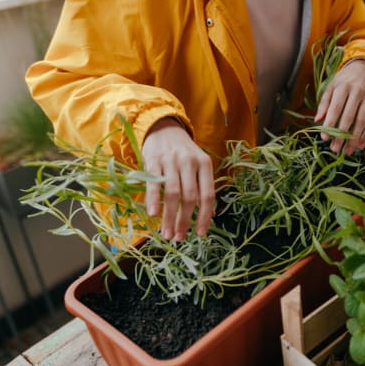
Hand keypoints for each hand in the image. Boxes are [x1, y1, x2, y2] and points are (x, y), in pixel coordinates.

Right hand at [141, 118, 214, 240]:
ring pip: (172, 194)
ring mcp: (171, 161)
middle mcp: (190, 162)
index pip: (207, 195)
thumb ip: (203, 188)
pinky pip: (154, 184)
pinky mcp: (153, 161)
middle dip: (184, 221)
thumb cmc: (183, 152)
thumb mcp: (198, 165)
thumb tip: (211, 215)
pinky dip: (153, 201)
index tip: (200, 234)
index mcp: (205, 164)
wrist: (164, 127)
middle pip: (189, 197)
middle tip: (179, 238)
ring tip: (167, 233)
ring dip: (169, 217)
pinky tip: (153, 215)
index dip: (204, 216)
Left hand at [315, 59, 364, 155]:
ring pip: (362, 121)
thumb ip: (324, 103)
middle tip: (334, 149)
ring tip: (347, 151)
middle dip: (341, 135)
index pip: (336, 108)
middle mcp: (357, 92)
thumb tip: (317, 120)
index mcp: (343, 87)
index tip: (324, 138)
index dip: (330, 123)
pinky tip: (360, 145)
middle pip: (349, 117)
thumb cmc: (345, 80)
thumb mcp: (332, 86)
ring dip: (354, 138)